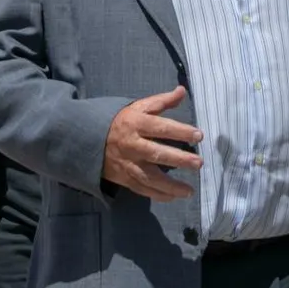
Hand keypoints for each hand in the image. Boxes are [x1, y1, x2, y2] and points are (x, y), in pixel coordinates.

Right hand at [103, 86, 203, 201]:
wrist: (90, 139)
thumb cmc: (121, 121)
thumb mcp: (138, 107)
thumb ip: (162, 101)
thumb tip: (182, 91)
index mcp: (137, 124)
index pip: (161, 128)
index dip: (181, 131)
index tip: (198, 136)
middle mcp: (133, 145)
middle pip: (157, 154)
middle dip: (179, 159)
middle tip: (198, 163)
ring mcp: (128, 164)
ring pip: (150, 177)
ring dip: (171, 186)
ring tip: (189, 191)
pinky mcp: (124, 178)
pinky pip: (143, 189)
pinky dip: (158, 195)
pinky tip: (174, 197)